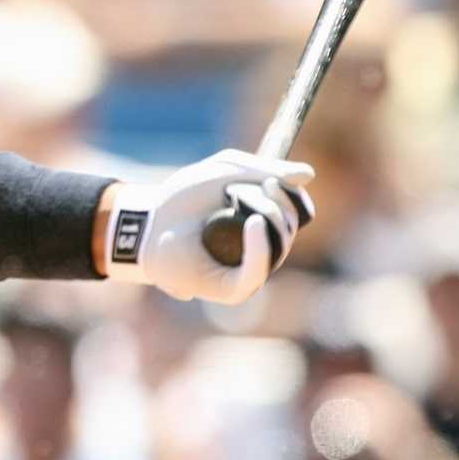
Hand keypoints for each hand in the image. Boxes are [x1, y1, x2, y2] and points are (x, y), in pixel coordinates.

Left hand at [103, 149, 314, 304]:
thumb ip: (266, 170)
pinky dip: (261, 248)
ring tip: (233, 197)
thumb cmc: (184, 196)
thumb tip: (308, 175)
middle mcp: (260, 252)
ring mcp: (247, 272)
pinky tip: (256, 224)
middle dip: (272, 201)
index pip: (297, 216)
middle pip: (290, 228)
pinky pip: (257, 273)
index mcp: (263, 226)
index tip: (277, 180)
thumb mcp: (227, 169)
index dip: (294, 199)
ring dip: (262, 212)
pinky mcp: (231, 290)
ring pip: (278, 246)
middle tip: (244, 187)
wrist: (149, 217)